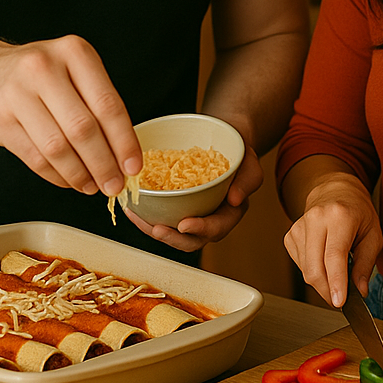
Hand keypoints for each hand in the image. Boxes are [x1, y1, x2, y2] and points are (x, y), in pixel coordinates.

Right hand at [0, 33, 142, 196]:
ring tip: (91, 185)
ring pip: (58, 147)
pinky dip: (56, 175)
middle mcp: (45, 68)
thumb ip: (97, 102)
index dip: (124, 141)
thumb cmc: (37, 74)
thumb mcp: (72, 70)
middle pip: (83, 128)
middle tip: (114, 184)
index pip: (108, 104)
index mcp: (74, 52)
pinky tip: (68, 179)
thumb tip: (124, 153)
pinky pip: (35, 157)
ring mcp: (18, 93)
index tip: (133, 165)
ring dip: (80, 174)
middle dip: (103, 164)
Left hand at [124, 145, 264, 251]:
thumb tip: (236, 199)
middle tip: (156, 229)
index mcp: (228, 214)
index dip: (200, 230)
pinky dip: (145, 214)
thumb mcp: (250, 164)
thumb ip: (248, 181)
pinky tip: (131, 206)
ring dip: (152, 228)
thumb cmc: (239, 155)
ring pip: (170, 230)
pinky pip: (160, 215)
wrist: (225, 142)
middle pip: (190, 240)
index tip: (184, 224)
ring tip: (135, 216)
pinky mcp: (176, 206)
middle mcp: (208, 219)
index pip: (215, 229)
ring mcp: (190, 214)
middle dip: (171, 238)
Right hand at [283, 171, 381, 307]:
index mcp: (340, 216)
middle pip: (315, 268)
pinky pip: (300, 266)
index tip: (339, 302)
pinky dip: (313, 272)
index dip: (336, 282)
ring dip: (322, 282)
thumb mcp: (373, 235)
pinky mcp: (291, 235)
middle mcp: (316, 219)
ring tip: (337, 272)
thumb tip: (360, 291)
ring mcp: (300, 226)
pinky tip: (323, 261)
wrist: (335, 191)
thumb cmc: (357, 212)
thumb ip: (366, 265)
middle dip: (327, 291)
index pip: (334, 256)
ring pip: (306, 271)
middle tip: (341, 299)